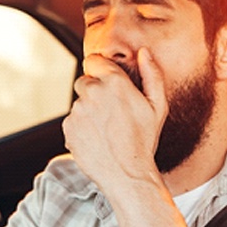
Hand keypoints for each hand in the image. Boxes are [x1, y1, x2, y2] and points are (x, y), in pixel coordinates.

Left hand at [63, 48, 167, 193]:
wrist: (127, 174)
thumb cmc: (145, 140)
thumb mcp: (157, 106)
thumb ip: (152, 74)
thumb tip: (144, 52)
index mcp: (115, 83)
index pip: (94, 61)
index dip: (101, 70)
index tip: (107, 82)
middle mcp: (93, 92)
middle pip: (85, 81)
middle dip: (95, 92)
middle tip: (111, 113)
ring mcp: (78, 110)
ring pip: (79, 103)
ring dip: (89, 111)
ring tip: (107, 130)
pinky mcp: (68, 127)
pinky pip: (72, 121)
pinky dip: (81, 128)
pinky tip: (97, 139)